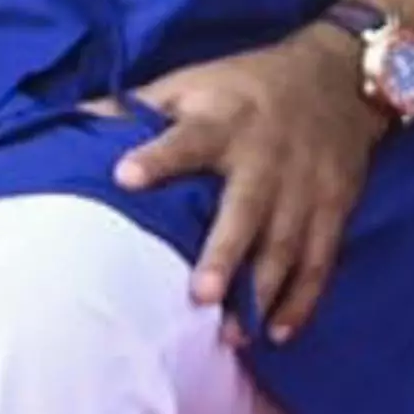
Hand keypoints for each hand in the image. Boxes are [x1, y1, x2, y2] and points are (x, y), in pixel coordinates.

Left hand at [109, 32, 387, 345]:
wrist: (339, 79)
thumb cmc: (246, 87)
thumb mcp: (193, 83)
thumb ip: (139, 107)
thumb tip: (74, 118)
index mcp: (223, 122)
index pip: (188, 139)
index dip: (157, 157)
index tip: (124, 177)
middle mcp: (265, 158)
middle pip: (246, 209)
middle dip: (225, 252)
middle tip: (201, 295)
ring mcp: (304, 188)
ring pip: (284, 245)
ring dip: (261, 292)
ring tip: (233, 335)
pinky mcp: (333, 209)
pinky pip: (319, 261)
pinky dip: (303, 300)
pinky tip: (279, 333)